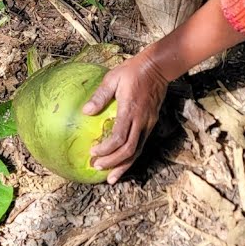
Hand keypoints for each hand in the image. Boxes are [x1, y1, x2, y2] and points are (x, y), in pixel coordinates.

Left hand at [83, 51, 170, 182]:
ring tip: (111, 178)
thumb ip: (100, 96)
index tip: (93, 152)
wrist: (158, 67)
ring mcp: (148, 123)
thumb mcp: (113, 78)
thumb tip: (86, 111)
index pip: (119, 138)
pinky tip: (123, 163)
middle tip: (97, 167)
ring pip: (137, 151)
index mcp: (130, 110)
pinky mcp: (151, 123)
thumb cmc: (133, 71)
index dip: (106, 149)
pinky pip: (141, 145)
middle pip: (129, 150)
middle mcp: (141, 120)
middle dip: (113, 163)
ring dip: (124, 166)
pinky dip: (131, 157)